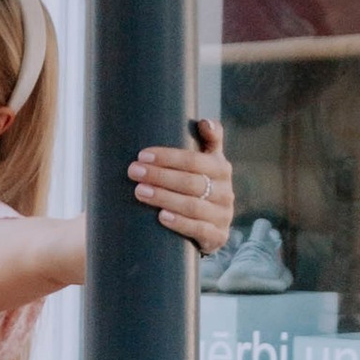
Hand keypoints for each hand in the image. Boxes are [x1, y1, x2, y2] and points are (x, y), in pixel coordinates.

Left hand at [130, 114, 233, 254]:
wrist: (210, 227)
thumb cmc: (200, 186)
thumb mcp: (207, 162)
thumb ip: (209, 139)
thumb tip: (205, 122)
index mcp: (221, 169)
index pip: (196, 160)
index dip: (169, 157)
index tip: (142, 155)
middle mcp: (226, 192)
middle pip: (191, 182)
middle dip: (160, 175)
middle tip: (133, 171)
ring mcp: (223, 216)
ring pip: (193, 206)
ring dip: (164, 198)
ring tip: (140, 191)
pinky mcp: (217, 237)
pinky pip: (199, 230)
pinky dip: (180, 223)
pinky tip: (162, 217)